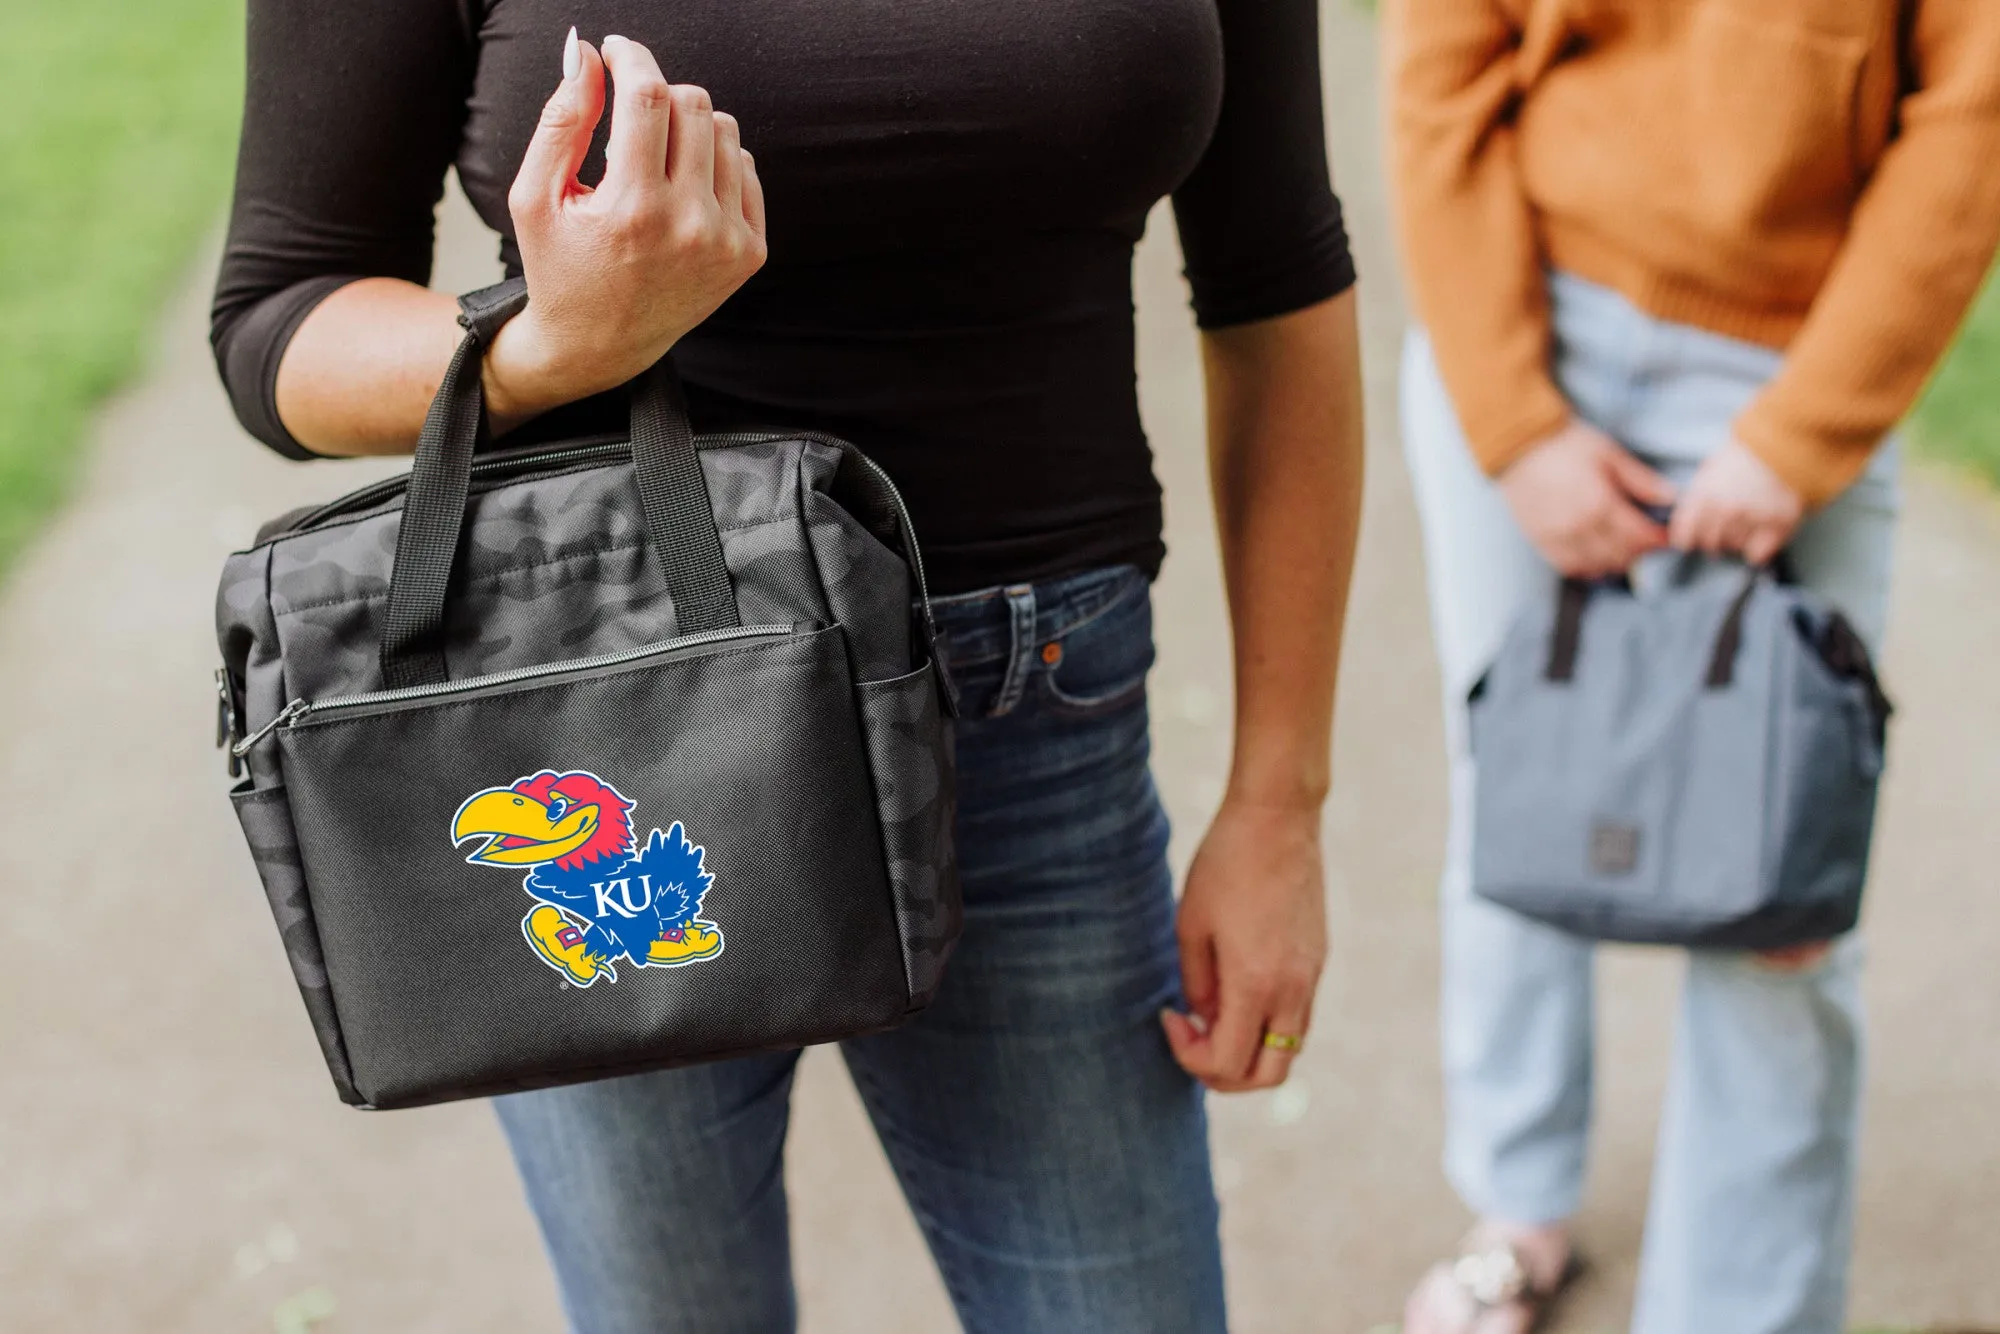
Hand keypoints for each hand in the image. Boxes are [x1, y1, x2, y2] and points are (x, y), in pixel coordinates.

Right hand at [485, 31, 767, 429]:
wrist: (599, 345)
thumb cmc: (559, 267)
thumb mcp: (535, 197)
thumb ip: (561, 119)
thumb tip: (587, 53)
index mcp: (632, 210)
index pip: (649, 97)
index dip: (632, 58)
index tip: (615, 51)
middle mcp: (689, 226)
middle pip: (693, 103)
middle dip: (656, 92)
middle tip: (627, 114)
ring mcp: (727, 242)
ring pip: (725, 129)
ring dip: (687, 126)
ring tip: (652, 158)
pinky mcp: (750, 254)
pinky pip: (744, 167)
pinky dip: (713, 162)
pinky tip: (680, 188)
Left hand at [1161, 800, 1326, 1091]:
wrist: (1278, 819)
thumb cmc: (1225, 864)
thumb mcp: (1190, 925)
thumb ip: (1197, 984)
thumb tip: (1205, 1020)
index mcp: (1255, 984)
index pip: (1227, 1064)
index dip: (1189, 1056)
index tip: (1170, 1017)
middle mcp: (1292, 990)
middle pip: (1267, 1076)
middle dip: (1224, 1075)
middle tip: (1193, 1042)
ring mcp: (1311, 977)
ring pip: (1287, 1050)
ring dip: (1248, 1050)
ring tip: (1212, 1015)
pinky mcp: (1318, 961)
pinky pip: (1296, 1017)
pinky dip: (1266, 1024)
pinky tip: (1237, 990)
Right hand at [1497, 419, 1675, 577]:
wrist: (1518, 446)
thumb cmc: (1566, 444)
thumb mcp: (1609, 454)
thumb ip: (1640, 480)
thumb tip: (1672, 498)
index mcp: (1600, 504)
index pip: (1639, 536)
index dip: (1658, 539)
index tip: (1666, 535)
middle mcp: (1579, 527)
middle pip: (1621, 555)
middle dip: (1640, 551)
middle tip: (1647, 540)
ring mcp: (1558, 538)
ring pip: (1597, 567)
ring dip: (1616, 562)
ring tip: (1624, 549)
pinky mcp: (1541, 541)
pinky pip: (1571, 567)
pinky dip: (1589, 568)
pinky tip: (1597, 557)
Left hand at [1668, 438, 1804, 565]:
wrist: (1786, 442)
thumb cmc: (1748, 453)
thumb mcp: (1711, 469)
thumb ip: (1698, 497)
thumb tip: (1687, 521)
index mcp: (1704, 494)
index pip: (1684, 534)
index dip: (1687, 540)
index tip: (1690, 541)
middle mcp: (1726, 510)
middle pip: (1710, 544)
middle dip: (1713, 540)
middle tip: (1723, 530)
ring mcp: (1752, 518)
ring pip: (1734, 547)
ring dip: (1737, 540)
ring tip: (1747, 521)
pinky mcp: (1778, 524)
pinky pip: (1758, 553)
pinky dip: (1758, 549)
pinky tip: (1761, 533)